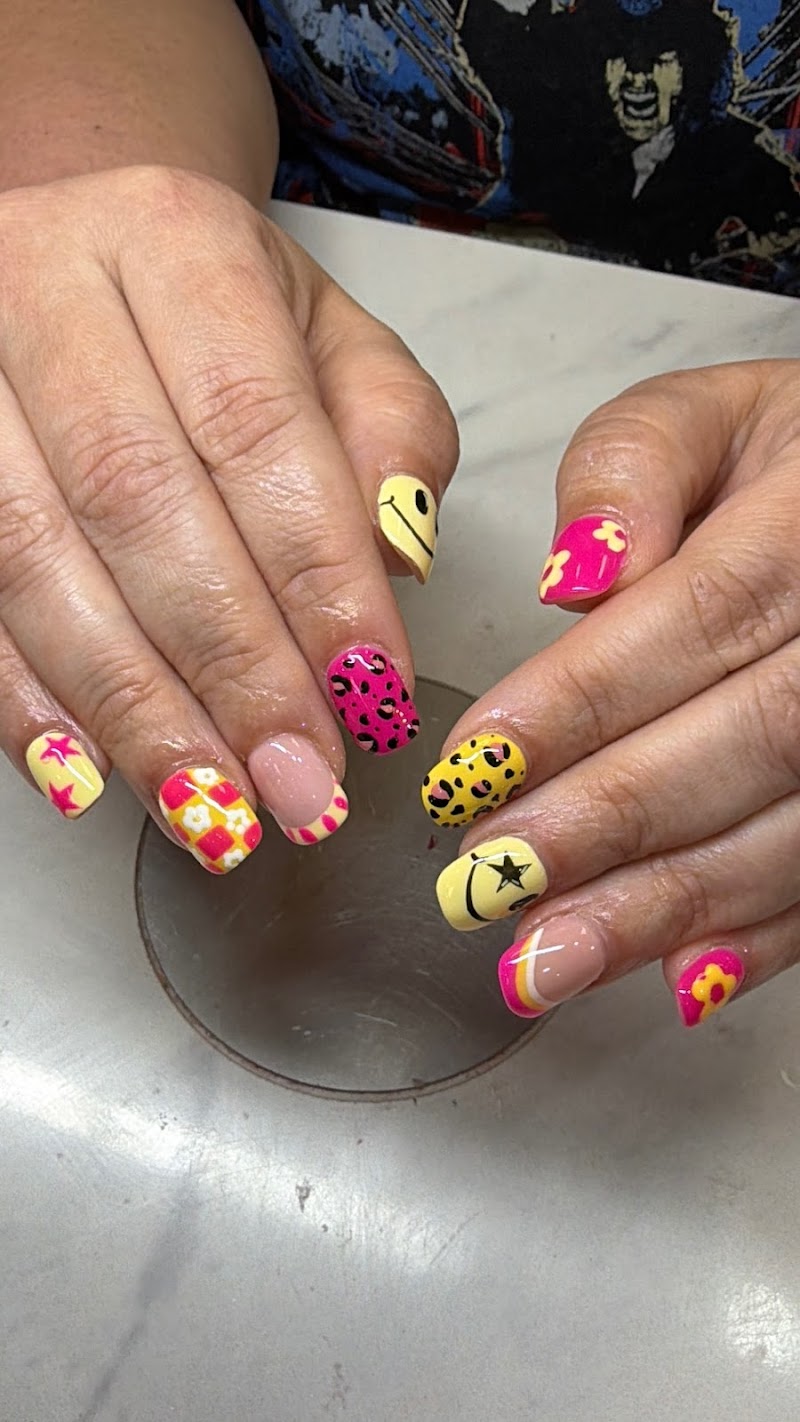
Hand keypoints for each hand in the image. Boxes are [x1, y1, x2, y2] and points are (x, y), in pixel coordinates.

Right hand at [0, 165, 456, 866]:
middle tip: (299, 785)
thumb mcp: (336, 341)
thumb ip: (390, 436)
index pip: (254, 423)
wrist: (82, 257)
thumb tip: (399, 556)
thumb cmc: (222, 316)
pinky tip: (89, 774)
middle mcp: (42, 289)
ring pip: (27, 554)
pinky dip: (22, 698)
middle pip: (135, 498)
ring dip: (129, 705)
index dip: (314, 574)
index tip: (369, 695)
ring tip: (213, 811)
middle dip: (228, 664)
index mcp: (173, 240)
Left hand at [422, 359, 799, 1026]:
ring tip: (543, 959)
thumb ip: (631, 468)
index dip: (581, 702)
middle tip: (488, 879)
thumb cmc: (781, 466)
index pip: (700, 615)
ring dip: (666, 905)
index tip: (469, 770)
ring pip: (798, 827)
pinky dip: (754, 937)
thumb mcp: (708, 418)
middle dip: (611, 819)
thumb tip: (576, 577)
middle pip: (755, 735)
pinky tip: (668, 978)